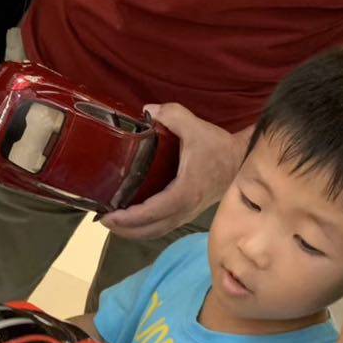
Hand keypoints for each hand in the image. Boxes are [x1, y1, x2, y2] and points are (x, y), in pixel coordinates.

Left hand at [101, 104, 241, 239]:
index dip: (127, 218)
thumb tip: (147, 110)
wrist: (241, 161)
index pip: (151, 213)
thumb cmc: (218, 147)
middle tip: (102, 220)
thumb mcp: (196, 127)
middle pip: (149, 230)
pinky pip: (163, 227)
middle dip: (124, 229)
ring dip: (133, 232)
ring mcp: (187, 214)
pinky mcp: (188, 213)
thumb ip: (172, 115)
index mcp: (184, 193)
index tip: (108, 215)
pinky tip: (132, 221)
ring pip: (156, 232)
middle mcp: (185, 209)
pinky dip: (145, 229)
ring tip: (112, 223)